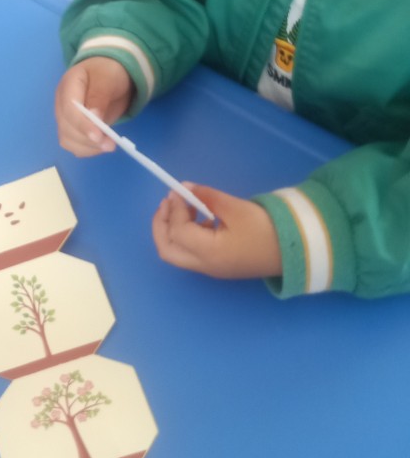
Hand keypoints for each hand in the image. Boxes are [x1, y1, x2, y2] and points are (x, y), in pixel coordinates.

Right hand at [55, 57, 133, 156]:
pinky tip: (102, 146)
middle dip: (88, 140)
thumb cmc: (108, 72)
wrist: (109, 74)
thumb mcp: (107, 78)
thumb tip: (95, 118)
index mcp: (68, 86)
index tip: (98, 136)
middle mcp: (62, 104)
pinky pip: (75, 145)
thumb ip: (99, 96)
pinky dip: (88, 150)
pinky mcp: (73, 129)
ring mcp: (66, 118)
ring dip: (88, 148)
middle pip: (66, 129)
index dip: (82, 125)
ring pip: (68, 140)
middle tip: (111, 144)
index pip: (69, 110)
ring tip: (109, 145)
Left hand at [152, 184, 282, 278]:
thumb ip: (207, 197)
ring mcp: (211, 268)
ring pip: (178, 253)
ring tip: (184, 206)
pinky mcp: (219, 265)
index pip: (177, 231)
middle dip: (161, 225)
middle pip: (167, 250)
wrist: (297, 250)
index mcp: (208, 253)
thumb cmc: (267, 229)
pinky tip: (200, 218)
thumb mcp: (235, 208)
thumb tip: (185, 188)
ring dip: (173, 229)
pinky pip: (192, 252)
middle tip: (167, 202)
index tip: (179, 191)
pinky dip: (187, 234)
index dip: (174, 209)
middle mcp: (205, 265)